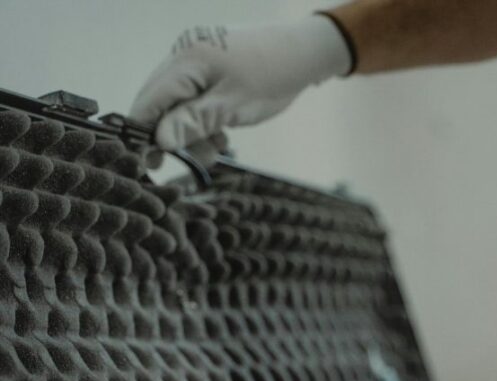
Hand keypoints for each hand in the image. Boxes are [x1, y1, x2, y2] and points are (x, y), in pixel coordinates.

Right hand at [130, 16, 351, 159]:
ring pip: (179, 103)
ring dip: (193, 131)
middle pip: (160, 102)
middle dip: (174, 135)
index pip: (148, 101)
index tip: (151, 164)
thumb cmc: (273, 78)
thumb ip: (193, 122)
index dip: (144, 133)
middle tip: (197, 158)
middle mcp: (184, 55)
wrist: (305, 53)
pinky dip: (204, 119)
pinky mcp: (210, 67)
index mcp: (186, 60)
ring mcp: (196, 59)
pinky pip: (195, 97)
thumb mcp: (232, 106)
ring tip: (218, 148)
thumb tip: (158, 141)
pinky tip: (222, 134)